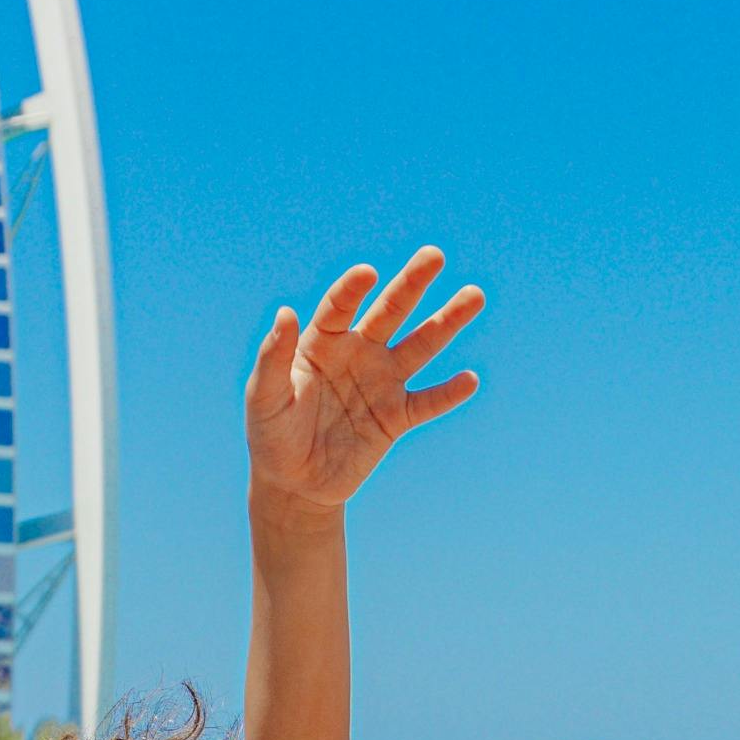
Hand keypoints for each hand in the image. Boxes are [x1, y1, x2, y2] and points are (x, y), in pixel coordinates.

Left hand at [244, 248, 483, 516]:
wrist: (293, 483)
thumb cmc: (271, 434)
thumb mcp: (264, 396)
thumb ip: (273, 357)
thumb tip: (284, 312)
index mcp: (322, 342)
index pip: (339, 307)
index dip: (352, 289)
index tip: (367, 273)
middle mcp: (358, 353)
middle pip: (390, 312)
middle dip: (412, 283)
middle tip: (434, 255)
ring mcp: (380, 383)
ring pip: (419, 347)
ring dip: (446, 322)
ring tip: (474, 296)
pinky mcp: (396, 418)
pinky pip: (427, 402)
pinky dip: (448, 393)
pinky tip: (469, 380)